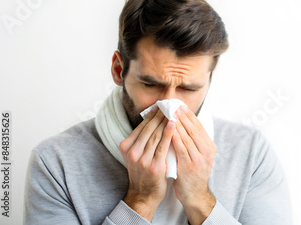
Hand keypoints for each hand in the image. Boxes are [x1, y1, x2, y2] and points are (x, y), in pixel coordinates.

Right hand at [118, 106, 175, 220]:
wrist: (143, 195)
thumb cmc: (143, 172)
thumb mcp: (136, 154)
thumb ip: (141, 140)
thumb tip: (153, 120)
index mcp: (126, 146)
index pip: (141, 127)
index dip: (151, 115)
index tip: (160, 106)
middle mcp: (132, 152)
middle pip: (148, 129)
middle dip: (160, 115)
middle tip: (169, 105)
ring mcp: (142, 159)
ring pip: (156, 135)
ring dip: (165, 121)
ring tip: (173, 112)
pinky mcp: (154, 166)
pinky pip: (162, 146)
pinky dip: (168, 134)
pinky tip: (174, 125)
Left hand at [172, 105, 216, 224]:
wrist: (195, 194)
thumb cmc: (193, 173)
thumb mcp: (198, 155)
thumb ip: (194, 141)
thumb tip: (184, 122)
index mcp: (210, 147)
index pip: (199, 126)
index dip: (189, 115)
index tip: (180, 105)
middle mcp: (207, 152)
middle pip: (193, 129)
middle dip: (182, 116)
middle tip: (173, 105)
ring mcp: (199, 160)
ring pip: (187, 137)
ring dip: (178, 124)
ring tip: (169, 113)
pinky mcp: (189, 167)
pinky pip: (181, 149)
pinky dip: (175, 138)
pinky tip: (169, 130)